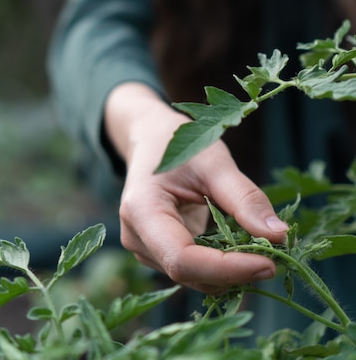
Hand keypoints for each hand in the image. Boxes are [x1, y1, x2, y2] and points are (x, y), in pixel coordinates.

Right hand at [106, 84, 287, 294]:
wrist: (154, 139)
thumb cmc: (182, 144)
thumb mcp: (216, 164)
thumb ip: (245, 199)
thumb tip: (281, 236)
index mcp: (141, 210)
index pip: (183, 259)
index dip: (226, 269)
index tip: (270, 263)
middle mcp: (136, 237)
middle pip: (189, 274)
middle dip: (235, 272)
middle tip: (277, 257)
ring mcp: (144, 249)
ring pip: (194, 278)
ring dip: (231, 271)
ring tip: (261, 248)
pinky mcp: (158, 254)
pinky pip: (195, 271)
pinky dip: (222, 265)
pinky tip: (241, 247)